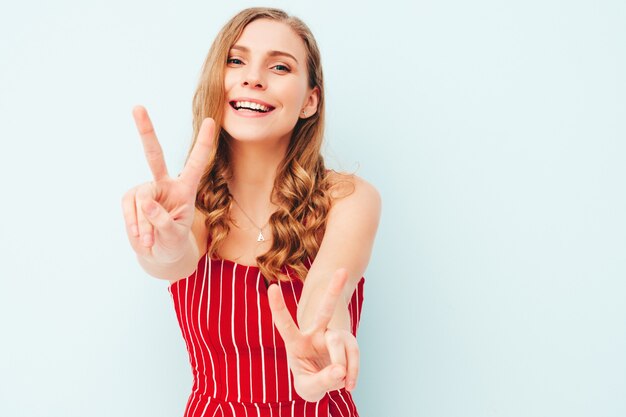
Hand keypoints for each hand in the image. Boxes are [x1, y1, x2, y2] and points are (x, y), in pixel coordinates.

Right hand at [121, 105, 214, 262]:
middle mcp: (166, 183)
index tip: (211, 121)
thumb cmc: (173, 242)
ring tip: (150, 240)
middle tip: (137, 107)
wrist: (158, 253)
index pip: (196, 163)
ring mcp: (147, 190)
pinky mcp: (132, 199)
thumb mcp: (174, 235)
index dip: (203, 143)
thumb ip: (163, 221)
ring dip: (144, 224)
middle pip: (154, 155)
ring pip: (141, 198)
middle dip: (146, 131)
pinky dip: (134, 224)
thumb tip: (145, 202)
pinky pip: (129, 208)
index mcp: (185, 188)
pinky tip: (140, 237)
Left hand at [267, 268, 358, 401]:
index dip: (278, 306)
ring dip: (343, 362)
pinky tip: (349, 385)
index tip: (271, 287)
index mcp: (295, 342)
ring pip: (340, 340)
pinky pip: (353, 355)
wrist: (326, 381)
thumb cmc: (309, 382)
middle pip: (324, 311)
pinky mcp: (348, 344)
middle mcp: (315, 334)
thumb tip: (340, 370)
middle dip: (333, 291)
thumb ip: (320, 380)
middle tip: (342, 271)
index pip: (284, 324)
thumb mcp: (307, 388)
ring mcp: (333, 337)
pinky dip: (353, 372)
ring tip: (344, 384)